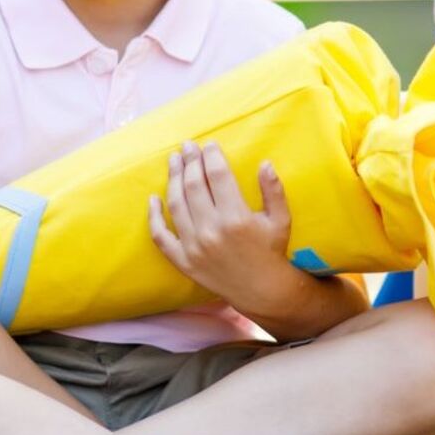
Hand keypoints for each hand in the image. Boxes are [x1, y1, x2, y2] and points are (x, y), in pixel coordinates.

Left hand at [148, 140, 300, 317]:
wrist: (261, 290)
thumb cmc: (272, 250)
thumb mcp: (281, 219)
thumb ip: (273, 190)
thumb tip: (265, 164)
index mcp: (236, 218)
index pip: (218, 175)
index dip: (211, 156)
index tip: (209, 144)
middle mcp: (212, 231)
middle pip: (193, 185)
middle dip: (190, 161)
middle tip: (188, 146)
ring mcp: (194, 247)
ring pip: (176, 204)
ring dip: (173, 178)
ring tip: (175, 161)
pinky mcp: (183, 261)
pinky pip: (160, 236)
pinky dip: (153, 216)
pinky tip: (153, 199)